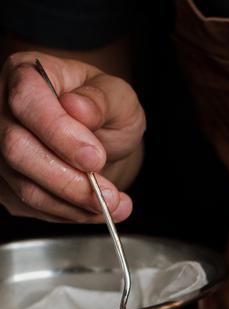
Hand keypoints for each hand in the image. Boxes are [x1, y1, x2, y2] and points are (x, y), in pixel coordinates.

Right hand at [0, 51, 144, 222]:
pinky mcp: (8, 184)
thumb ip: (102, 100)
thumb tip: (78, 109)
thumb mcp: (118, 96)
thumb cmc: (105, 111)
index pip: (26, 101)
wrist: (101, 141)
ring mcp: (0, 150)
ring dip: (73, 204)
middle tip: (108, 194)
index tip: (95, 157)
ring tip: (113, 205)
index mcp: (25, 74)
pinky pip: (32, 208)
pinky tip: (94, 209)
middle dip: (68, 180)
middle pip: (17, 149)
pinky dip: (69, 214)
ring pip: (24, 186)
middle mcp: (2, 110)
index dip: (59, 133)